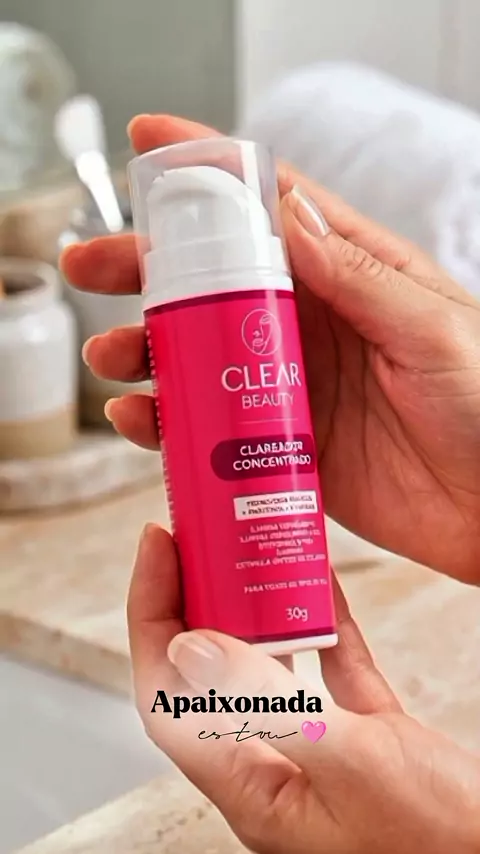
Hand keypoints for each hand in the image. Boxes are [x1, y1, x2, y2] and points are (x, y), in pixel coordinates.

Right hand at [61, 115, 479, 582]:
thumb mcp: (434, 329)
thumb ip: (361, 279)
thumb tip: (289, 218)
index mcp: (353, 273)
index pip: (272, 206)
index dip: (209, 172)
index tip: (150, 147)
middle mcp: (312, 321)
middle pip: (214, 279)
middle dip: (147, 268)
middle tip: (93, 266)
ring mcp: (288, 381)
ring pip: (199, 351)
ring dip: (147, 348)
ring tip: (114, 357)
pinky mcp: (278, 440)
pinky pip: (210, 422)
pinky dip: (169, 420)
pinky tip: (143, 420)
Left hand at [128, 524, 479, 853]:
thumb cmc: (437, 841)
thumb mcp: (349, 762)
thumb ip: (268, 707)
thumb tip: (189, 648)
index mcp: (254, 789)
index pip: (168, 697)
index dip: (152, 617)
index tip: (158, 550)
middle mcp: (275, 769)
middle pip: (209, 675)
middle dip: (193, 602)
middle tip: (196, 539)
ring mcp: (319, 752)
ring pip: (266, 667)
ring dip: (252, 612)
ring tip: (243, 554)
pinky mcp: (364, 737)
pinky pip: (327, 669)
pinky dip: (320, 625)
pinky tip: (321, 586)